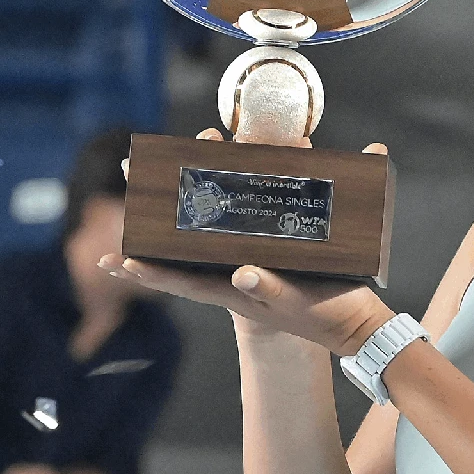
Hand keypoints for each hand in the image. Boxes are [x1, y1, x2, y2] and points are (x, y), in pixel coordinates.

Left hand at [104, 129, 395, 355]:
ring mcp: (255, 254)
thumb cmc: (322, 317)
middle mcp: (236, 269)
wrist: (357, 321)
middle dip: (163, 208)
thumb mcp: (292, 304)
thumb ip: (267, 289)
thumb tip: (241, 273)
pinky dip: (249, 184)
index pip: (181, 279)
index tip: (116, 261)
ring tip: (191, 153)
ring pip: (219, 218)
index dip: (148, 270)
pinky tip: (250, 163)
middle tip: (134, 171)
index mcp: (232, 289)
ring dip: (205, 185)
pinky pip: (253, 210)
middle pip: (190, 238)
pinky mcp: (277, 243)